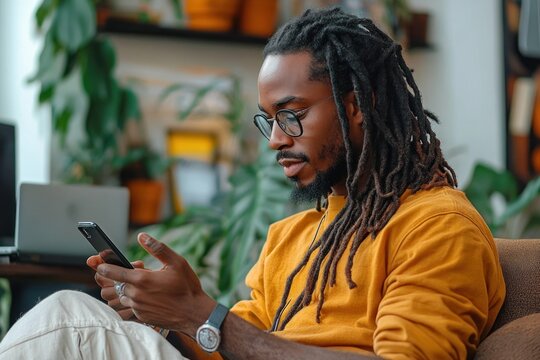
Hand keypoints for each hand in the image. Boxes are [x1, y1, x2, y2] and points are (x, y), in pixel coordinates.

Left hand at [95, 233, 214, 334]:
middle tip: (131, 269)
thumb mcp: (177, 262)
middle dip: (115, 276)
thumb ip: (158, 248)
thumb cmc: (187, 286)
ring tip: (138, 282)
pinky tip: (144, 294)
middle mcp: (136, 294)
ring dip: (122, 288)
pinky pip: (127, 307)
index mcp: (142, 279)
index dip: (102, 266)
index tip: (96, 262)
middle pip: (112, 285)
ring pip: (118, 297)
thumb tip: (142, 236)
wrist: (194, 314)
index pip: (113, 272)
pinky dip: (130, 299)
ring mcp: (137, 307)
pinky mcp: (140, 317)